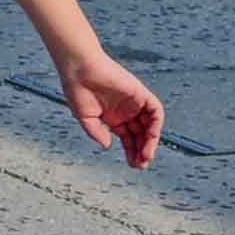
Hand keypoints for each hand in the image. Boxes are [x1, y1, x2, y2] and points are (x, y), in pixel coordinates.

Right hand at [61, 50, 164, 168]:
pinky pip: (155, 110)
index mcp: (114, 118)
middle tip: (141, 165)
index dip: (132, 152)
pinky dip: (156, 124)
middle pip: (140, 134)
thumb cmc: (77, 89)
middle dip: (142, 150)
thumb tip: (108, 146)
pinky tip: (151, 138)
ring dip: (150, 141)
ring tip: (146, 156)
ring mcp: (134, 102)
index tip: (134, 165)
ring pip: (150, 125)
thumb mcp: (86, 118)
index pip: (129, 138)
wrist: (79, 68)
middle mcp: (126, 111)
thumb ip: (97, 133)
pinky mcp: (139, 92)